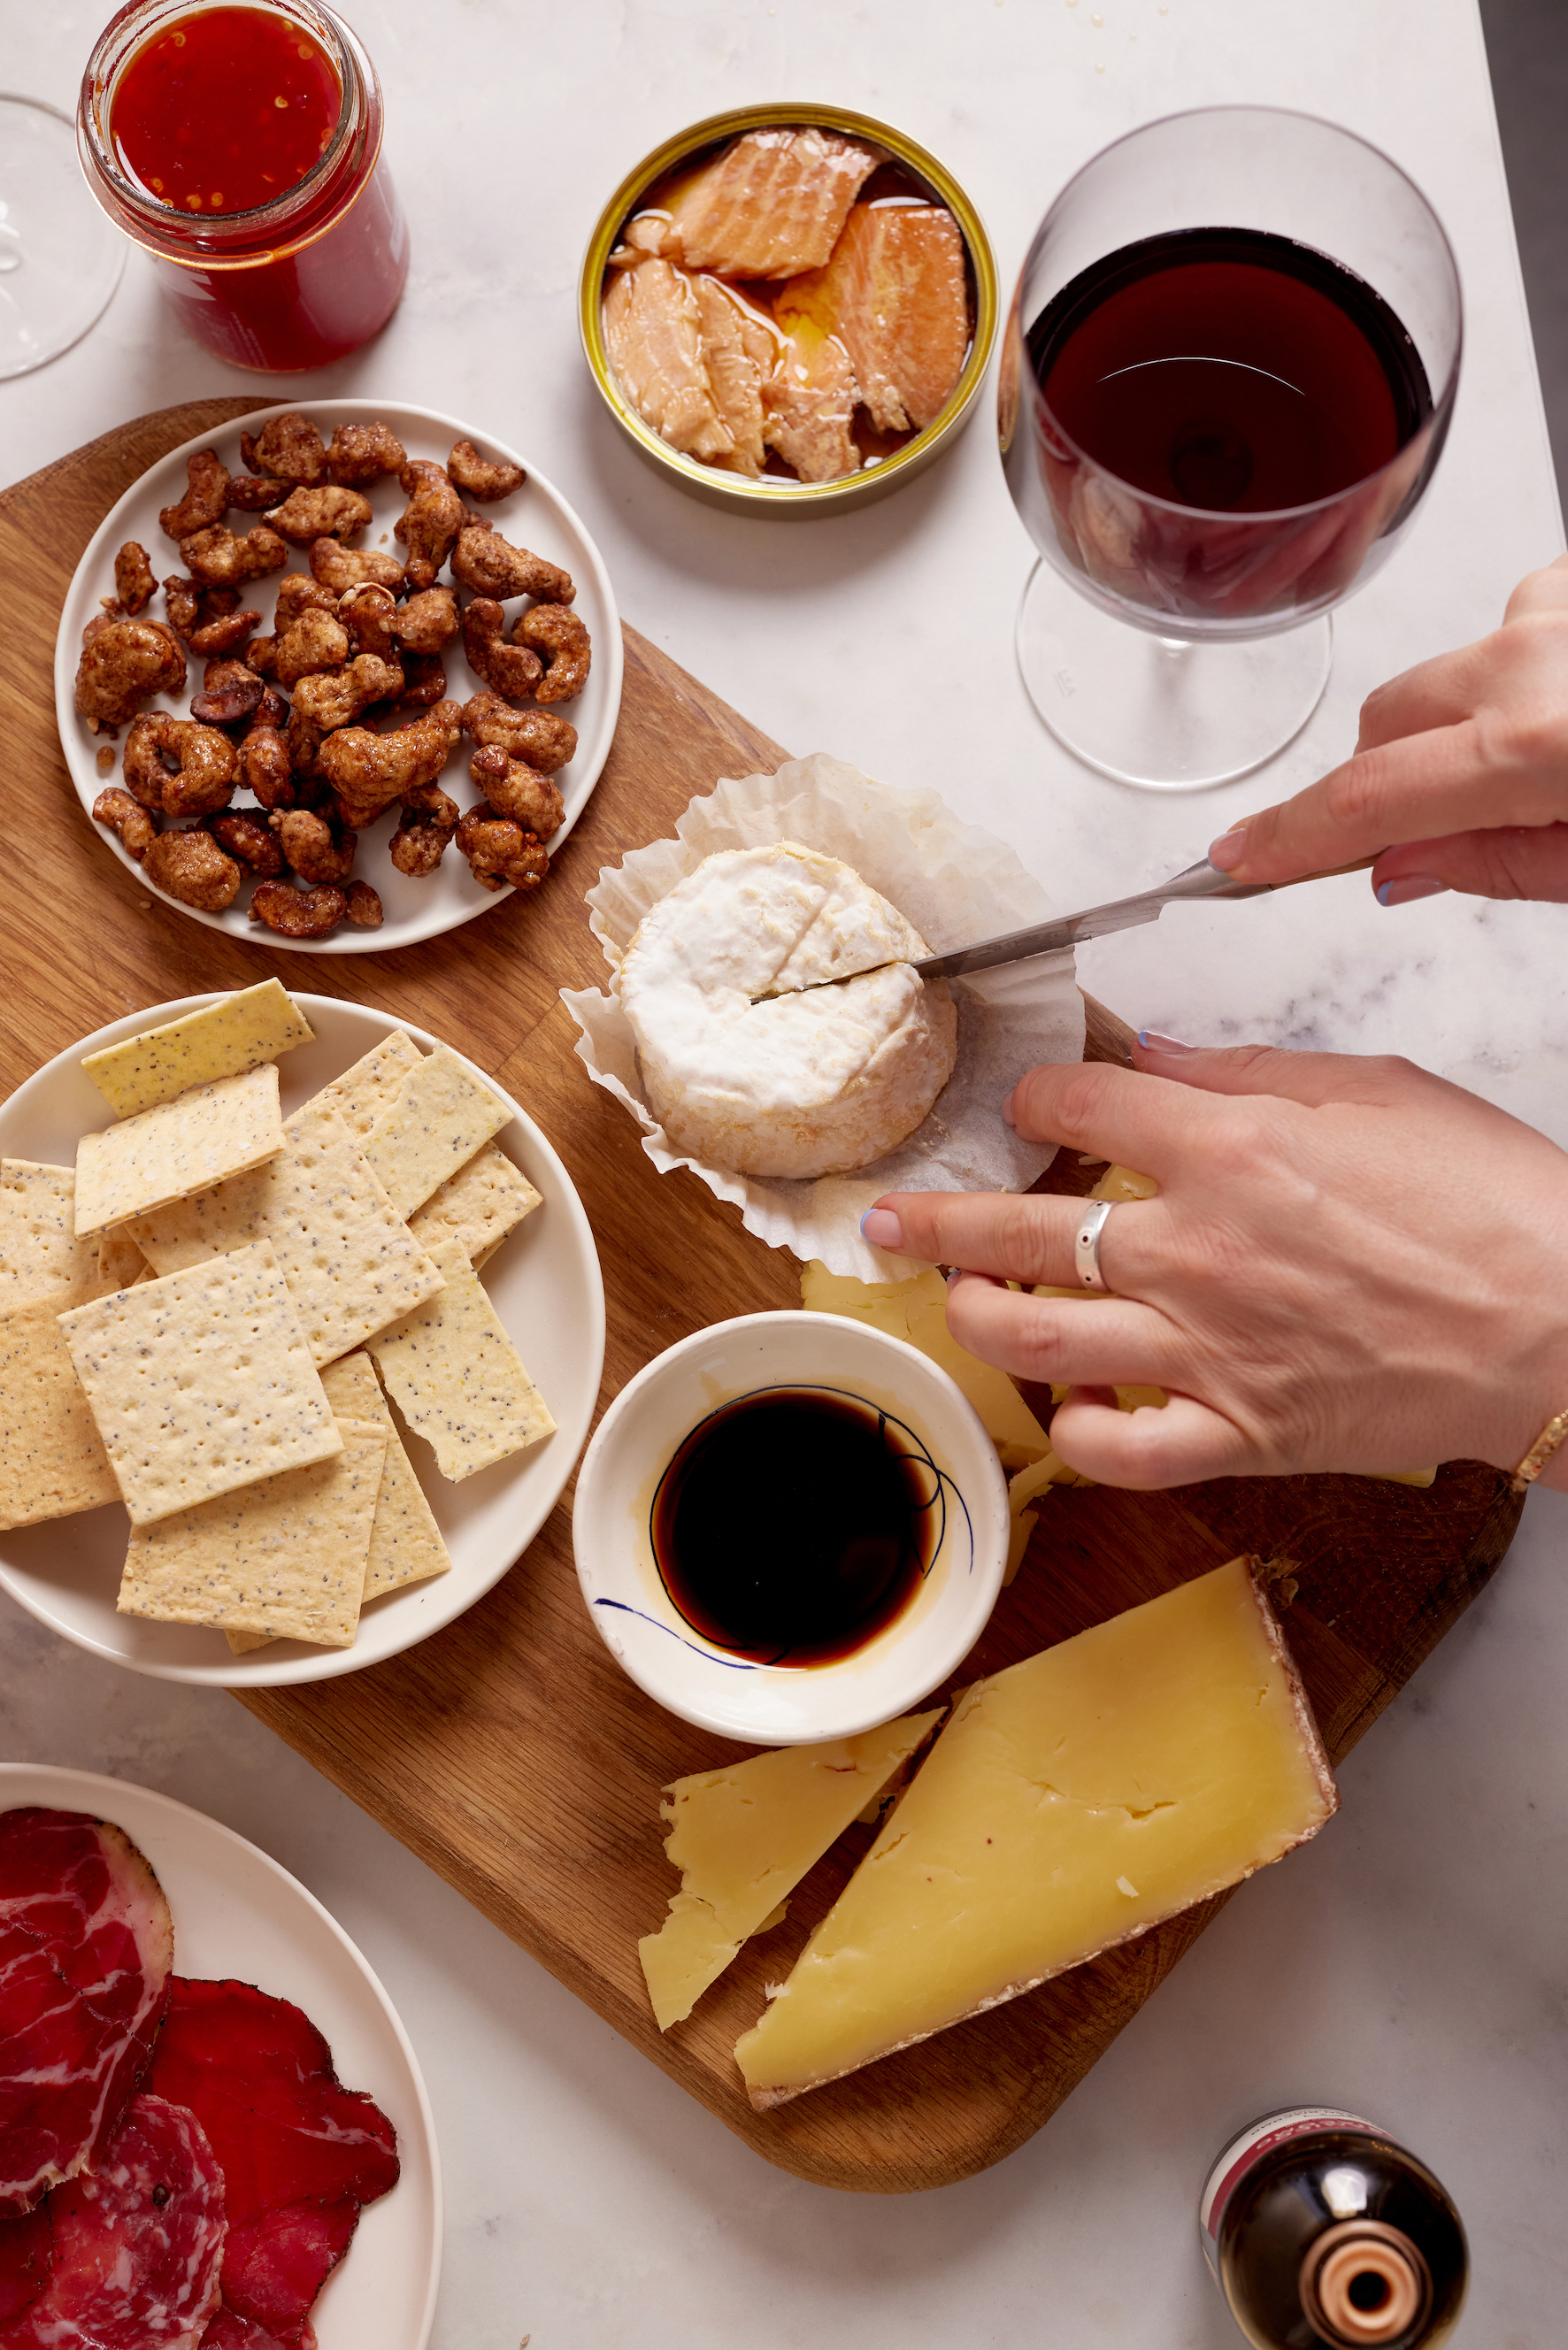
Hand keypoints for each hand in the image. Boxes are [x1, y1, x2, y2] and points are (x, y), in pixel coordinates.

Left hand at [861, 1041, 1567, 1490]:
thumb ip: (1250, 1072)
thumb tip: (1159, 1059)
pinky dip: (1075, 1435)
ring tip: (956, 1299)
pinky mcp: (1239, 1433)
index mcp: (1232, 1149)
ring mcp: (1208, 1349)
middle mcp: (1197, 1249)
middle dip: (934, 1217)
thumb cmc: (1492, 1206)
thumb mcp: (1376, 1092)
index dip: (1035, 1095)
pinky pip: (1119, 1451)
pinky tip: (1062, 1408)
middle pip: (1018, 1227)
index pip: (1078, 1103)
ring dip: (975, 1316)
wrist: (1565, 1324)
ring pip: (1038, 1341)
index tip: (1028, 1103)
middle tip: (889, 1217)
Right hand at [1207, 555, 1567, 904]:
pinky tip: (1567, 703)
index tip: (1240, 855)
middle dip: (1391, 779)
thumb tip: (1408, 863)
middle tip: (1447, 831)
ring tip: (1548, 762)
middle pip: (1385, 723)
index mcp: (1537, 744)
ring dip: (1463, 723)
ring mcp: (1553, 610)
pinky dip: (1519, 673)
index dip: (1290, 833)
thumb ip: (1501, 866)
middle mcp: (1530, 662)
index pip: (1365, 796)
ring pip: (1445, 674)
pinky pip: (1510, 625)